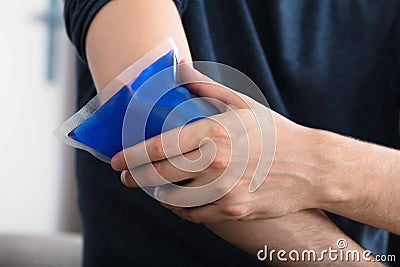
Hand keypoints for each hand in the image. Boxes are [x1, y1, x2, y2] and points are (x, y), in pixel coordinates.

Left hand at [111, 64, 330, 222]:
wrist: (310, 166)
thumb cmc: (274, 133)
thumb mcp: (243, 104)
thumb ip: (207, 87)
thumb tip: (180, 69)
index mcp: (213, 131)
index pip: (158, 147)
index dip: (131, 156)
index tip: (117, 162)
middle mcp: (215, 162)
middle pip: (158, 176)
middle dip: (136, 179)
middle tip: (128, 178)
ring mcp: (224, 190)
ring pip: (173, 199)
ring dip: (159, 194)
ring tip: (155, 188)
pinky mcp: (233, 210)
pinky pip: (194, 215)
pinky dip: (181, 209)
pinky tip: (181, 202)